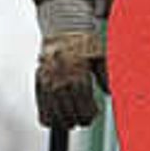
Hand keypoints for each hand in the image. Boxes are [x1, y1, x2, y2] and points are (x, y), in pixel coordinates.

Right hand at [33, 0, 102, 130]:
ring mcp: (49, 83)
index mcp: (78, 77)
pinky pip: (42, 109)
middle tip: (83, 118)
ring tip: (70, 120)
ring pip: (57, 116)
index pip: (85, 109)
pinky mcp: (39, 82)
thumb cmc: (83, 42)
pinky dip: (48, 118)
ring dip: (65, 122)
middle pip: (72, 116)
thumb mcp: (99, 58)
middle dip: (80, 120)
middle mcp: (62, 82)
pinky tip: (54, 119)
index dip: (90, 116)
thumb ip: (105, 77)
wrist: (62, 28)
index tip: (93, 114)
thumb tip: (110, 92)